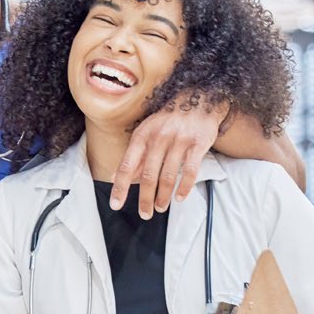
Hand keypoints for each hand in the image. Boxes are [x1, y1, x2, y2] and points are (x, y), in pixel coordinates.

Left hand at [111, 98, 227, 218]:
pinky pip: (190, 170)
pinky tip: (180, 197)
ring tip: (160, 208)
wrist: (198, 100)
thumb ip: (134, 158)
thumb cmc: (166, 122)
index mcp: (141, 136)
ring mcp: (179, 140)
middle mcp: (158, 138)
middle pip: (149, 175)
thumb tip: (115, 178)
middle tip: (145, 214)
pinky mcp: (198, 143)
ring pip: (169, 175)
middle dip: (145, 198)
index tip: (116, 204)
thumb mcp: (145, 135)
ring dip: (163, 195)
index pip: (127, 166)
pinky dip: (185, 186)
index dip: (121, 187)